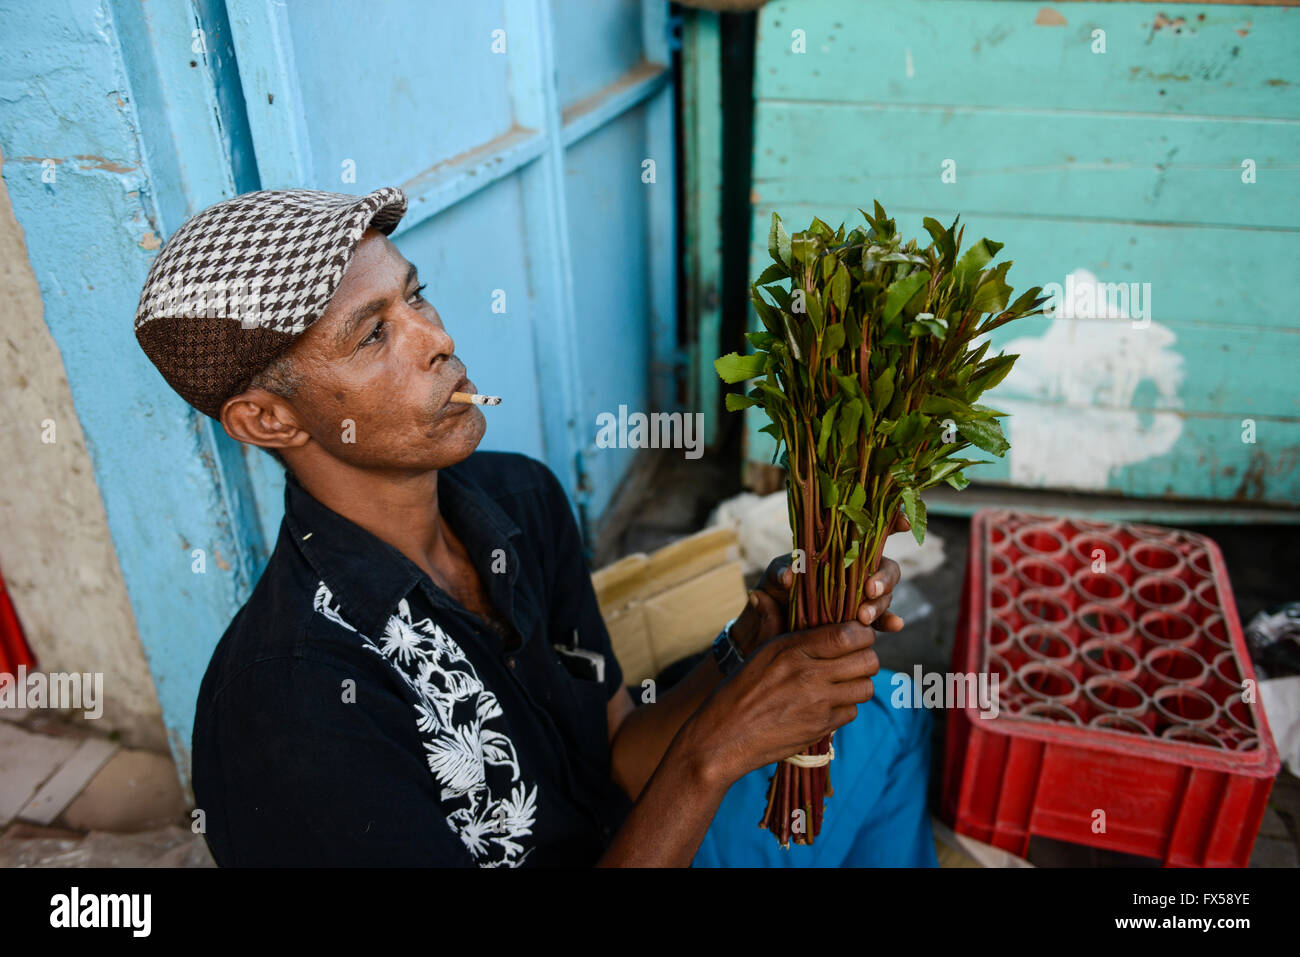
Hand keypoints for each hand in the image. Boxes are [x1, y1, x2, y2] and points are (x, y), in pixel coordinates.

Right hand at [685, 619, 880, 785]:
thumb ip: (773, 623)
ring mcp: (818, 704)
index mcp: (792, 650)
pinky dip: (845, 707)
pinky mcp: (820, 728)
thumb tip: (762, 594)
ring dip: (859, 683)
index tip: (857, 634)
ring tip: (843, 681)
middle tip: (854, 658)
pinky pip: (851, 712)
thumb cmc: (737, 690)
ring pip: (866, 688)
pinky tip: (828, 703)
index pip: (849, 635)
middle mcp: (809, 675)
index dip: (862, 633)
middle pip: (867, 661)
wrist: (723, 737)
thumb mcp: (757, 652)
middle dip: (866, 657)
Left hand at [728, 508, 911, 657]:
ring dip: (880, 604)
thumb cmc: (775, 589)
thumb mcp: (773, 575)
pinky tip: (894, 625)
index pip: (871, 532)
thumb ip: (779, 571)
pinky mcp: (860, 619)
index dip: (893, 523)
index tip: (904, 524)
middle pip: (886, 568)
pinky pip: (881, 620)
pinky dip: (889, 622)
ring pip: (885, 595)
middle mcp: (857, 570)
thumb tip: (788, 576)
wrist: (771, 623)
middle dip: (884, 578)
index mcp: (840, 550)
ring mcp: (861, 596)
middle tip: (870, 589)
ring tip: (863, 616)